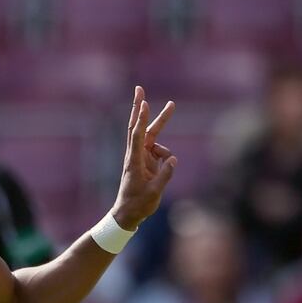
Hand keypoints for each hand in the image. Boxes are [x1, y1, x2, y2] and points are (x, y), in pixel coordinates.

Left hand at [111, 86, 176, 229]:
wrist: (128, 213)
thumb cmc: (138, 204)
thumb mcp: (155, 191)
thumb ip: (165, 174)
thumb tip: (173, 159)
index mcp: (134, 161)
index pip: (138, 136)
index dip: (141, 119)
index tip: (143, 104)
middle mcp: (135, 155)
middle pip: (139, 127)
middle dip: (140, 107)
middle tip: (139, 89)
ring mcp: (141, 157)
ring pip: (153, 136)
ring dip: (162, 121)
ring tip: (172, 104)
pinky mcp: (146, 161)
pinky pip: (161, 152)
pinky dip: (167, 157)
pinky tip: (166, 169)